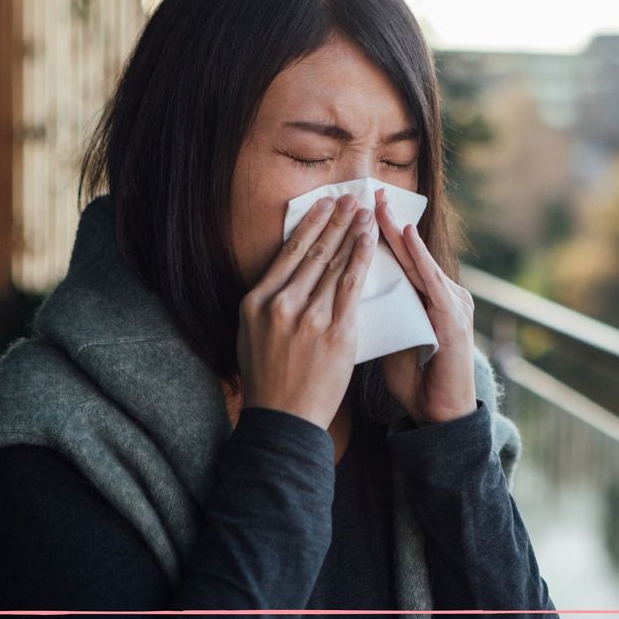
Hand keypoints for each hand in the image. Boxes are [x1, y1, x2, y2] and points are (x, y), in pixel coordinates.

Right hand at [236, 193, 376, 429]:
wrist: (284, 420)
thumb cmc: (268, 380)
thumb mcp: (250, 335)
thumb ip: (267, 304)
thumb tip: (284, 274)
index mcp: (256, 302)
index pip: (287, 253)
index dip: (310, 226)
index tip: (323, 205)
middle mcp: (280, 304)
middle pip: (313, 253)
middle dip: (335, 221)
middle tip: (350, 198)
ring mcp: (308, 317)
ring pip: (333, 264)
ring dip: (351, 233)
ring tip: (364, 212)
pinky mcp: (335, 333)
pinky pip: (350, 287)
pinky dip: (360, 259)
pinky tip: (368, 241)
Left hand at [373, 187, 476, 425]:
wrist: (440, 414)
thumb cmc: (414, 379)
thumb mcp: (389, 339)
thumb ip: (374, 314)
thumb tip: (342, 294)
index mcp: (425, 299)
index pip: (399, 260)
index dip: (378, 234)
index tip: (356, 208)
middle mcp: (442, 294)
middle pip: (410, 253)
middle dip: (388, 222)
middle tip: (368, 192)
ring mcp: (451, 304)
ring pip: (420, 261)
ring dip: (400, 232)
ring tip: (382, 207)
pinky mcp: (454, 318)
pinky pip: (433, 282)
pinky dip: (419, 258)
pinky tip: (406, 238)